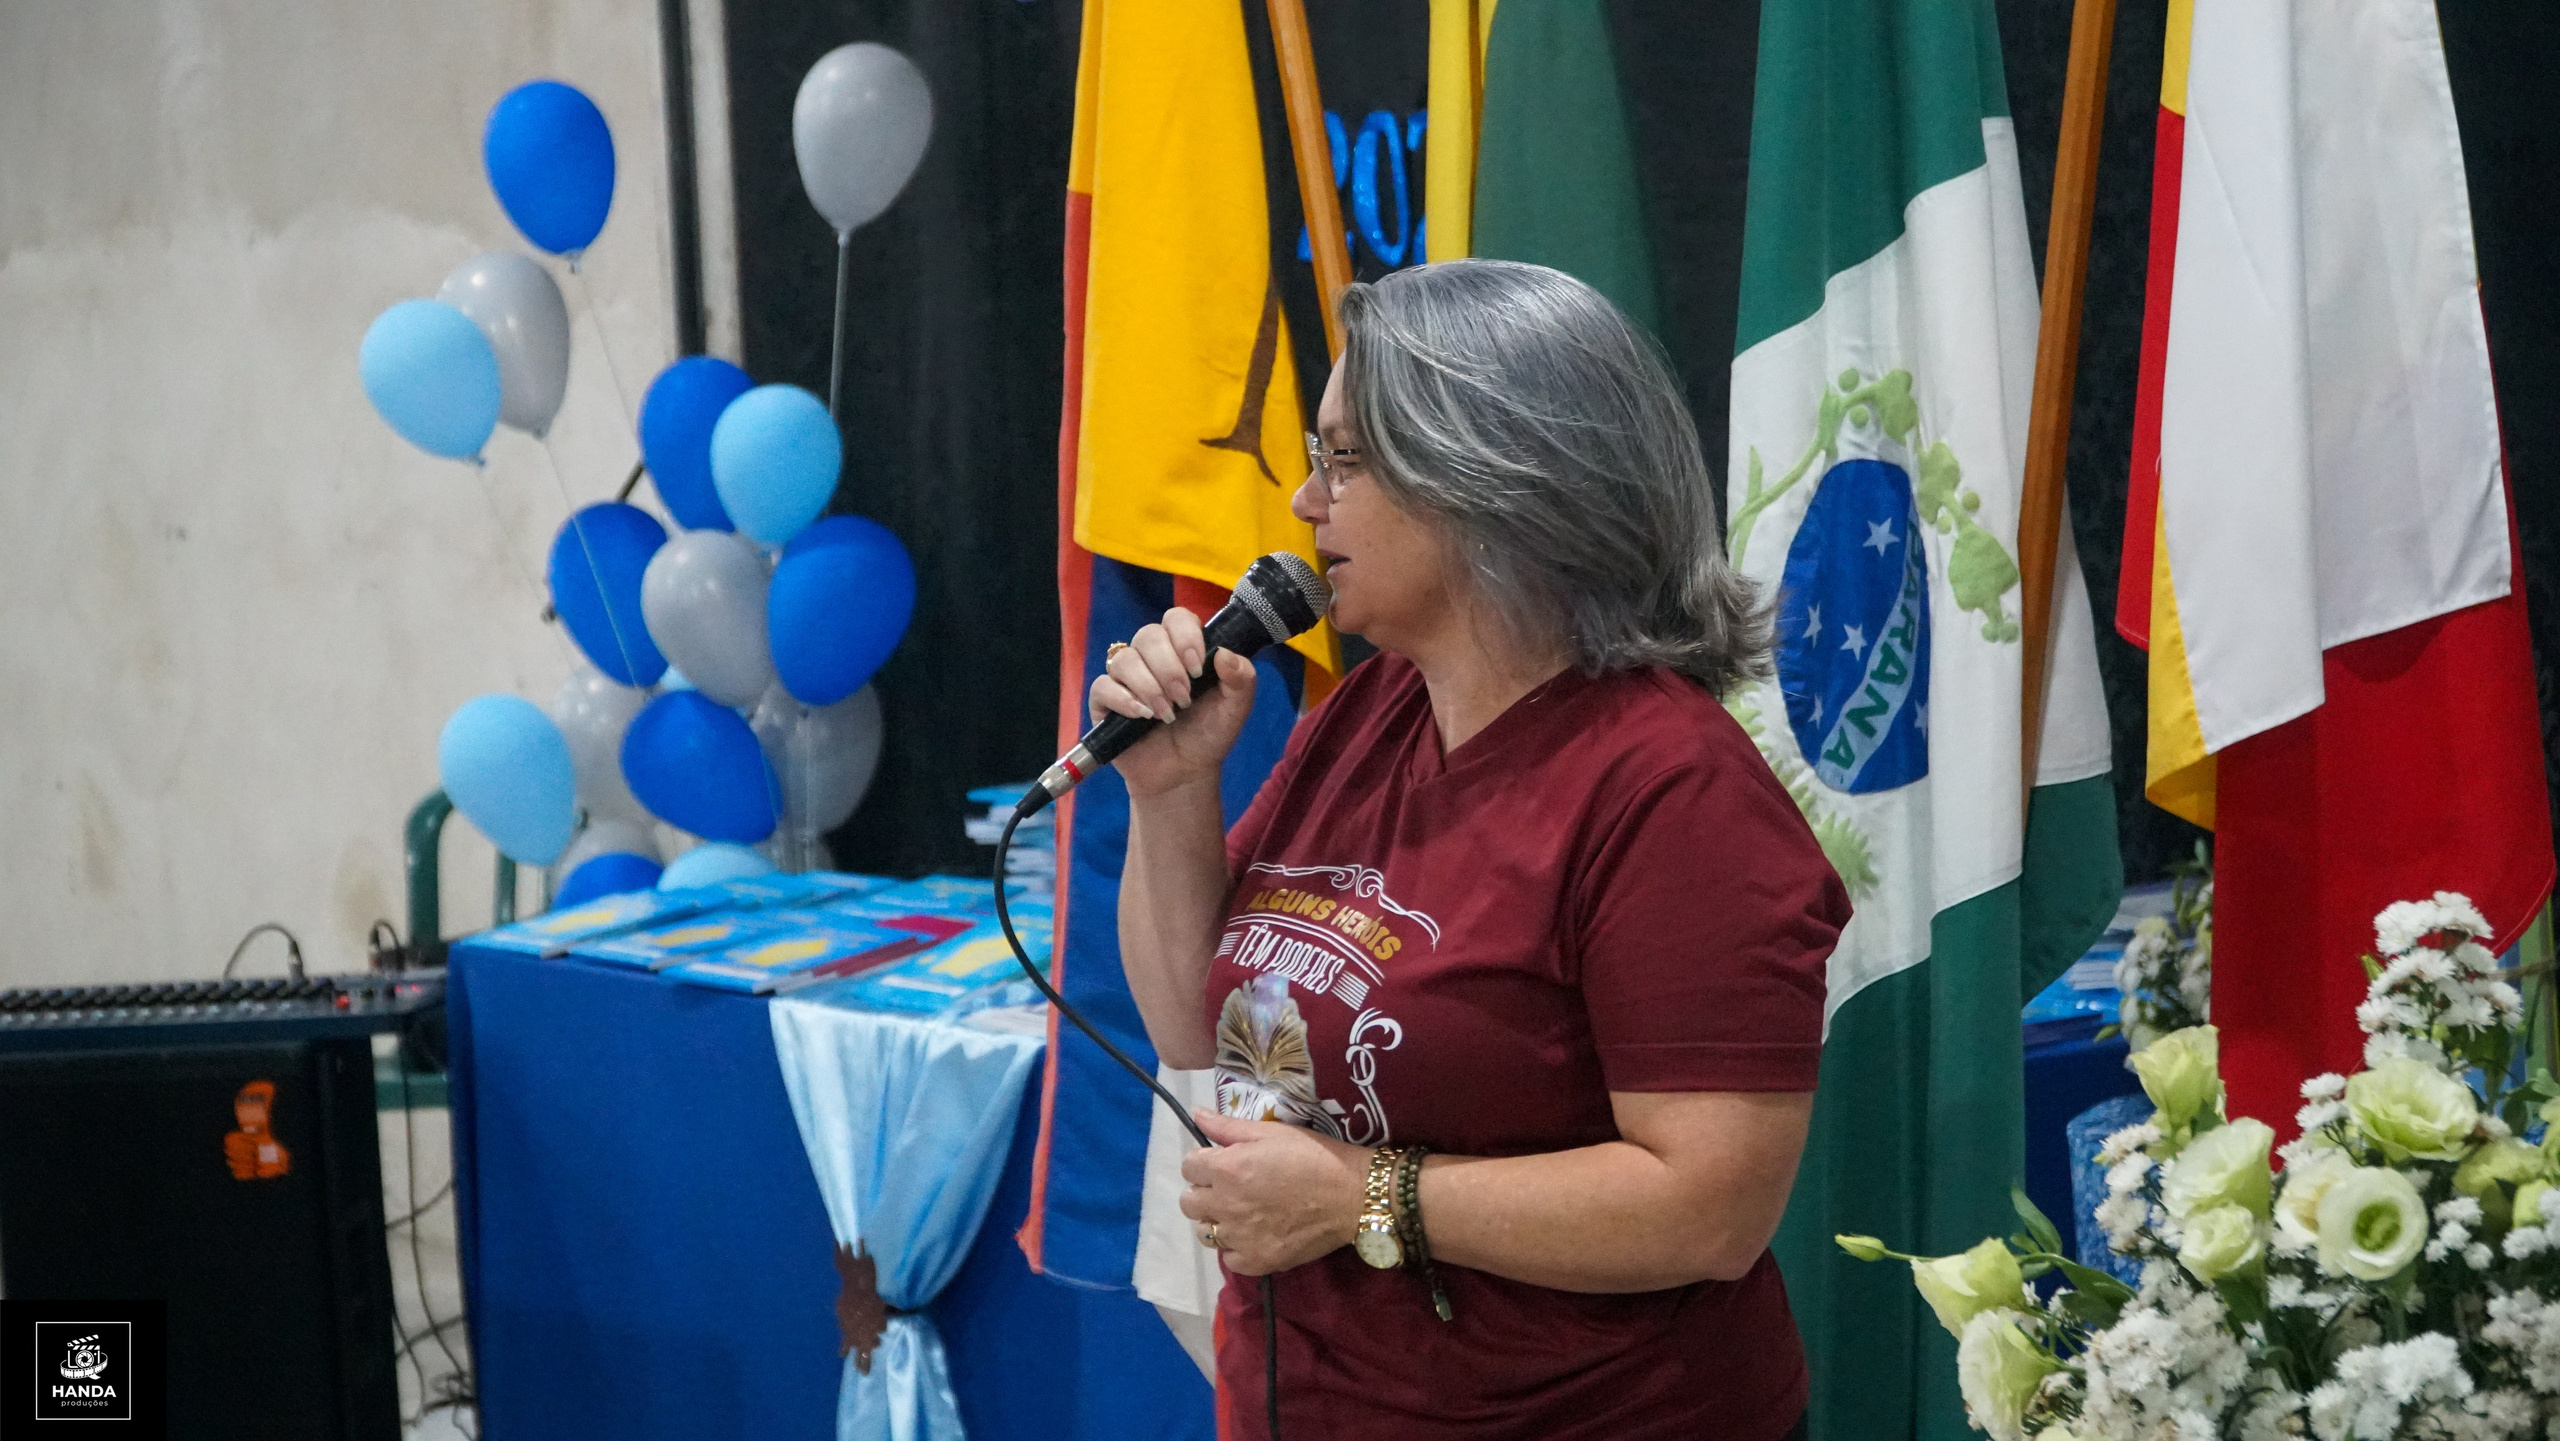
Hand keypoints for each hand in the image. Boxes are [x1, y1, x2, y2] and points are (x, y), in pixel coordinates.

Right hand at [1087, 607, 1258, 798]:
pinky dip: (1123, 699)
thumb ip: (1241, 679)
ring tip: (1166, 714)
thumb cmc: (1208, 735)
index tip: (1198, 667)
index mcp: (1182, 649)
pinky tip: (1142, 716)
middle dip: (1169, 667)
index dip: (1185, 636)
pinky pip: (1102, 686)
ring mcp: (1126, 678)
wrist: (1185, 774)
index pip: (1176, 618)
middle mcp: (1152, 657)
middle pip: (1148, 635)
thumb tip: (1225, 654)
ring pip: (1124, 659)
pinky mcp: (1105, 702)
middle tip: (1184, 698)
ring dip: (1149, 686)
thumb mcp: (1235, 709)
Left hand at [1178, 1110, 1371, 1276]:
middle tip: (1229, 1187)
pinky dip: (1236, 1247)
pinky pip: (1228, 1258)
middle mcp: (1225, 1204)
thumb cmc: (1312, 1155)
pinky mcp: (1256, 1261)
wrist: (1352, 1194)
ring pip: (1204, 1232)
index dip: (1203, 1161)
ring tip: (1240, 1213)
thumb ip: (1227, 1126)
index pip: (1189, 1166)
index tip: (1221, 1162)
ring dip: (1216, 1220)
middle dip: (1204, 1191)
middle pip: (1188, 1202)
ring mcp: (1239, 1237)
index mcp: (1226, 1168)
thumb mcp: (1271, 1132)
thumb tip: (1196, 1114)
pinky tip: (1253, 1235)